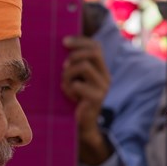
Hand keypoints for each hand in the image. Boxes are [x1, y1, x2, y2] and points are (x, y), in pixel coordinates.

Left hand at [61, 36, 111, 164]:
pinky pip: (77, 84)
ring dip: (68, 74)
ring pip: (84, 66)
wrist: (82, 124)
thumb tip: (60, 46)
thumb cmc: (75, 99)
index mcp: (101, 69)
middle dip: (75, 54)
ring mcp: (103, 87)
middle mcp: (105, 76)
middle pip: (94, 52)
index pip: (96, 46)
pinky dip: (68, 88)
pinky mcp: (96, 97)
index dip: (80, 41)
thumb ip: (74, 65)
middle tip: (64, 66)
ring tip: (65, 84)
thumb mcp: (76, 79)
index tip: (64, 42)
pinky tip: (69, 96)